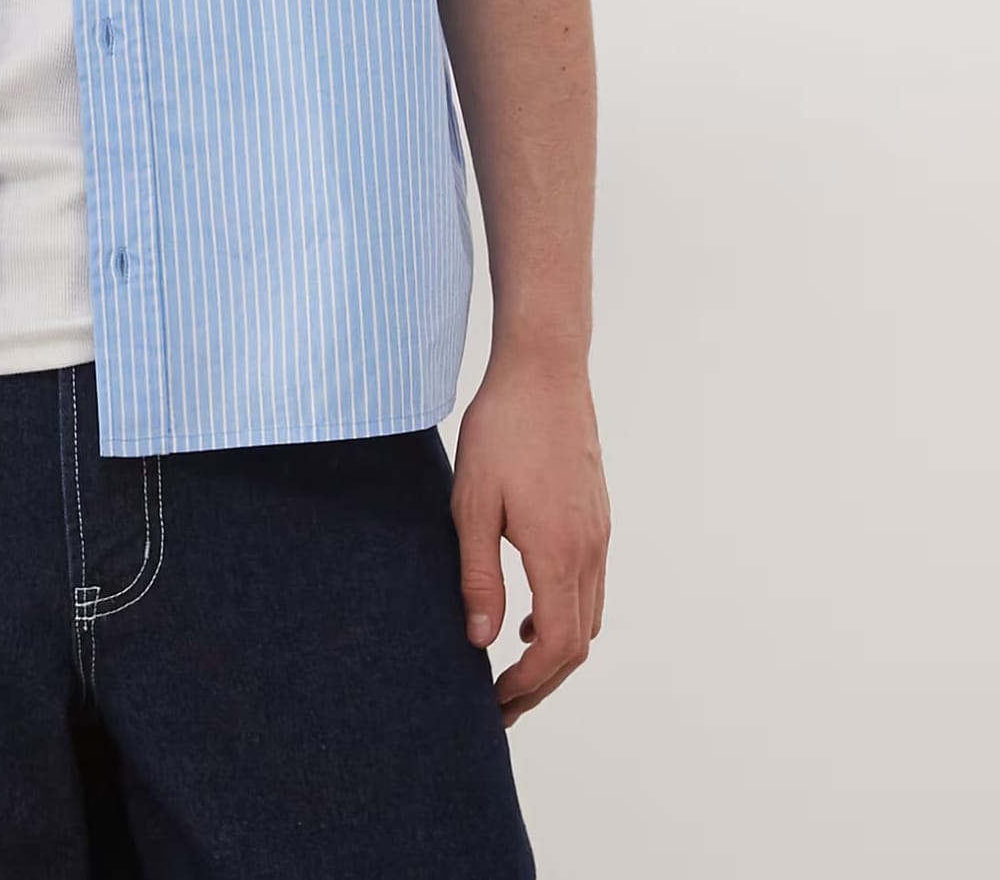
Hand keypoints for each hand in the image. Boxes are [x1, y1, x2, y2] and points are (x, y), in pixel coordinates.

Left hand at [451, 350, 609, 726]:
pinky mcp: (596, 516)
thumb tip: (481, 640)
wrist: (545, 370)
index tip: (493, 700)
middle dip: (541, 681)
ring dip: (555, 650)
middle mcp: (589, 551)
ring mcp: (598, 533)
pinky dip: (564, 614)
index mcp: (559, 554)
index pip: (555, 647)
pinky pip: (590, 585)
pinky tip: (528, 609)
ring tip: (511, 664)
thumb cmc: (502, 431)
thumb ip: (479, 575)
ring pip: (589, 616)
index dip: (526, 685)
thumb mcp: (473, 503)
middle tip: (501, 701)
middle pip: (577, 643)